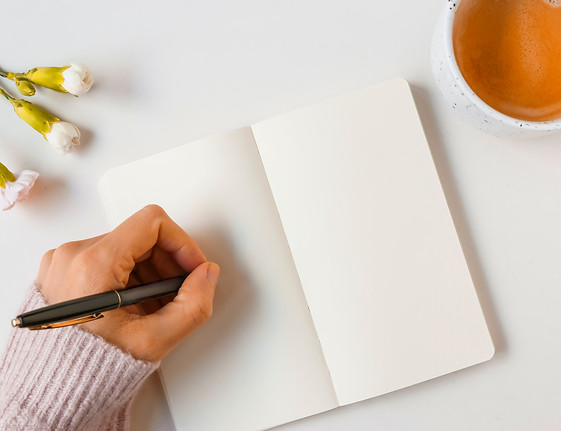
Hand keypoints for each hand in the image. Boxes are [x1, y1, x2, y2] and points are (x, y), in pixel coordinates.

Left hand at [36, 205, 219, 362]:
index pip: (152, 223)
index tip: (191, 265)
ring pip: (126, 247)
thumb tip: (207, 275)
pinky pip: (107, 258)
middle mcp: (72, 256)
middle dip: (168, 263)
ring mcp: (63, 262)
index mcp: (92, 265)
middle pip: (140, 237)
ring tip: (154, 306)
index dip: (182, 243)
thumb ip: (193, 305)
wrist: (52, 388)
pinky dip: (129, 276)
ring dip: (150, 272)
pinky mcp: (61, 270)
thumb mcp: (153, 341)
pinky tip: (135, 304)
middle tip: (177, 293)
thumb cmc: (88, 369)